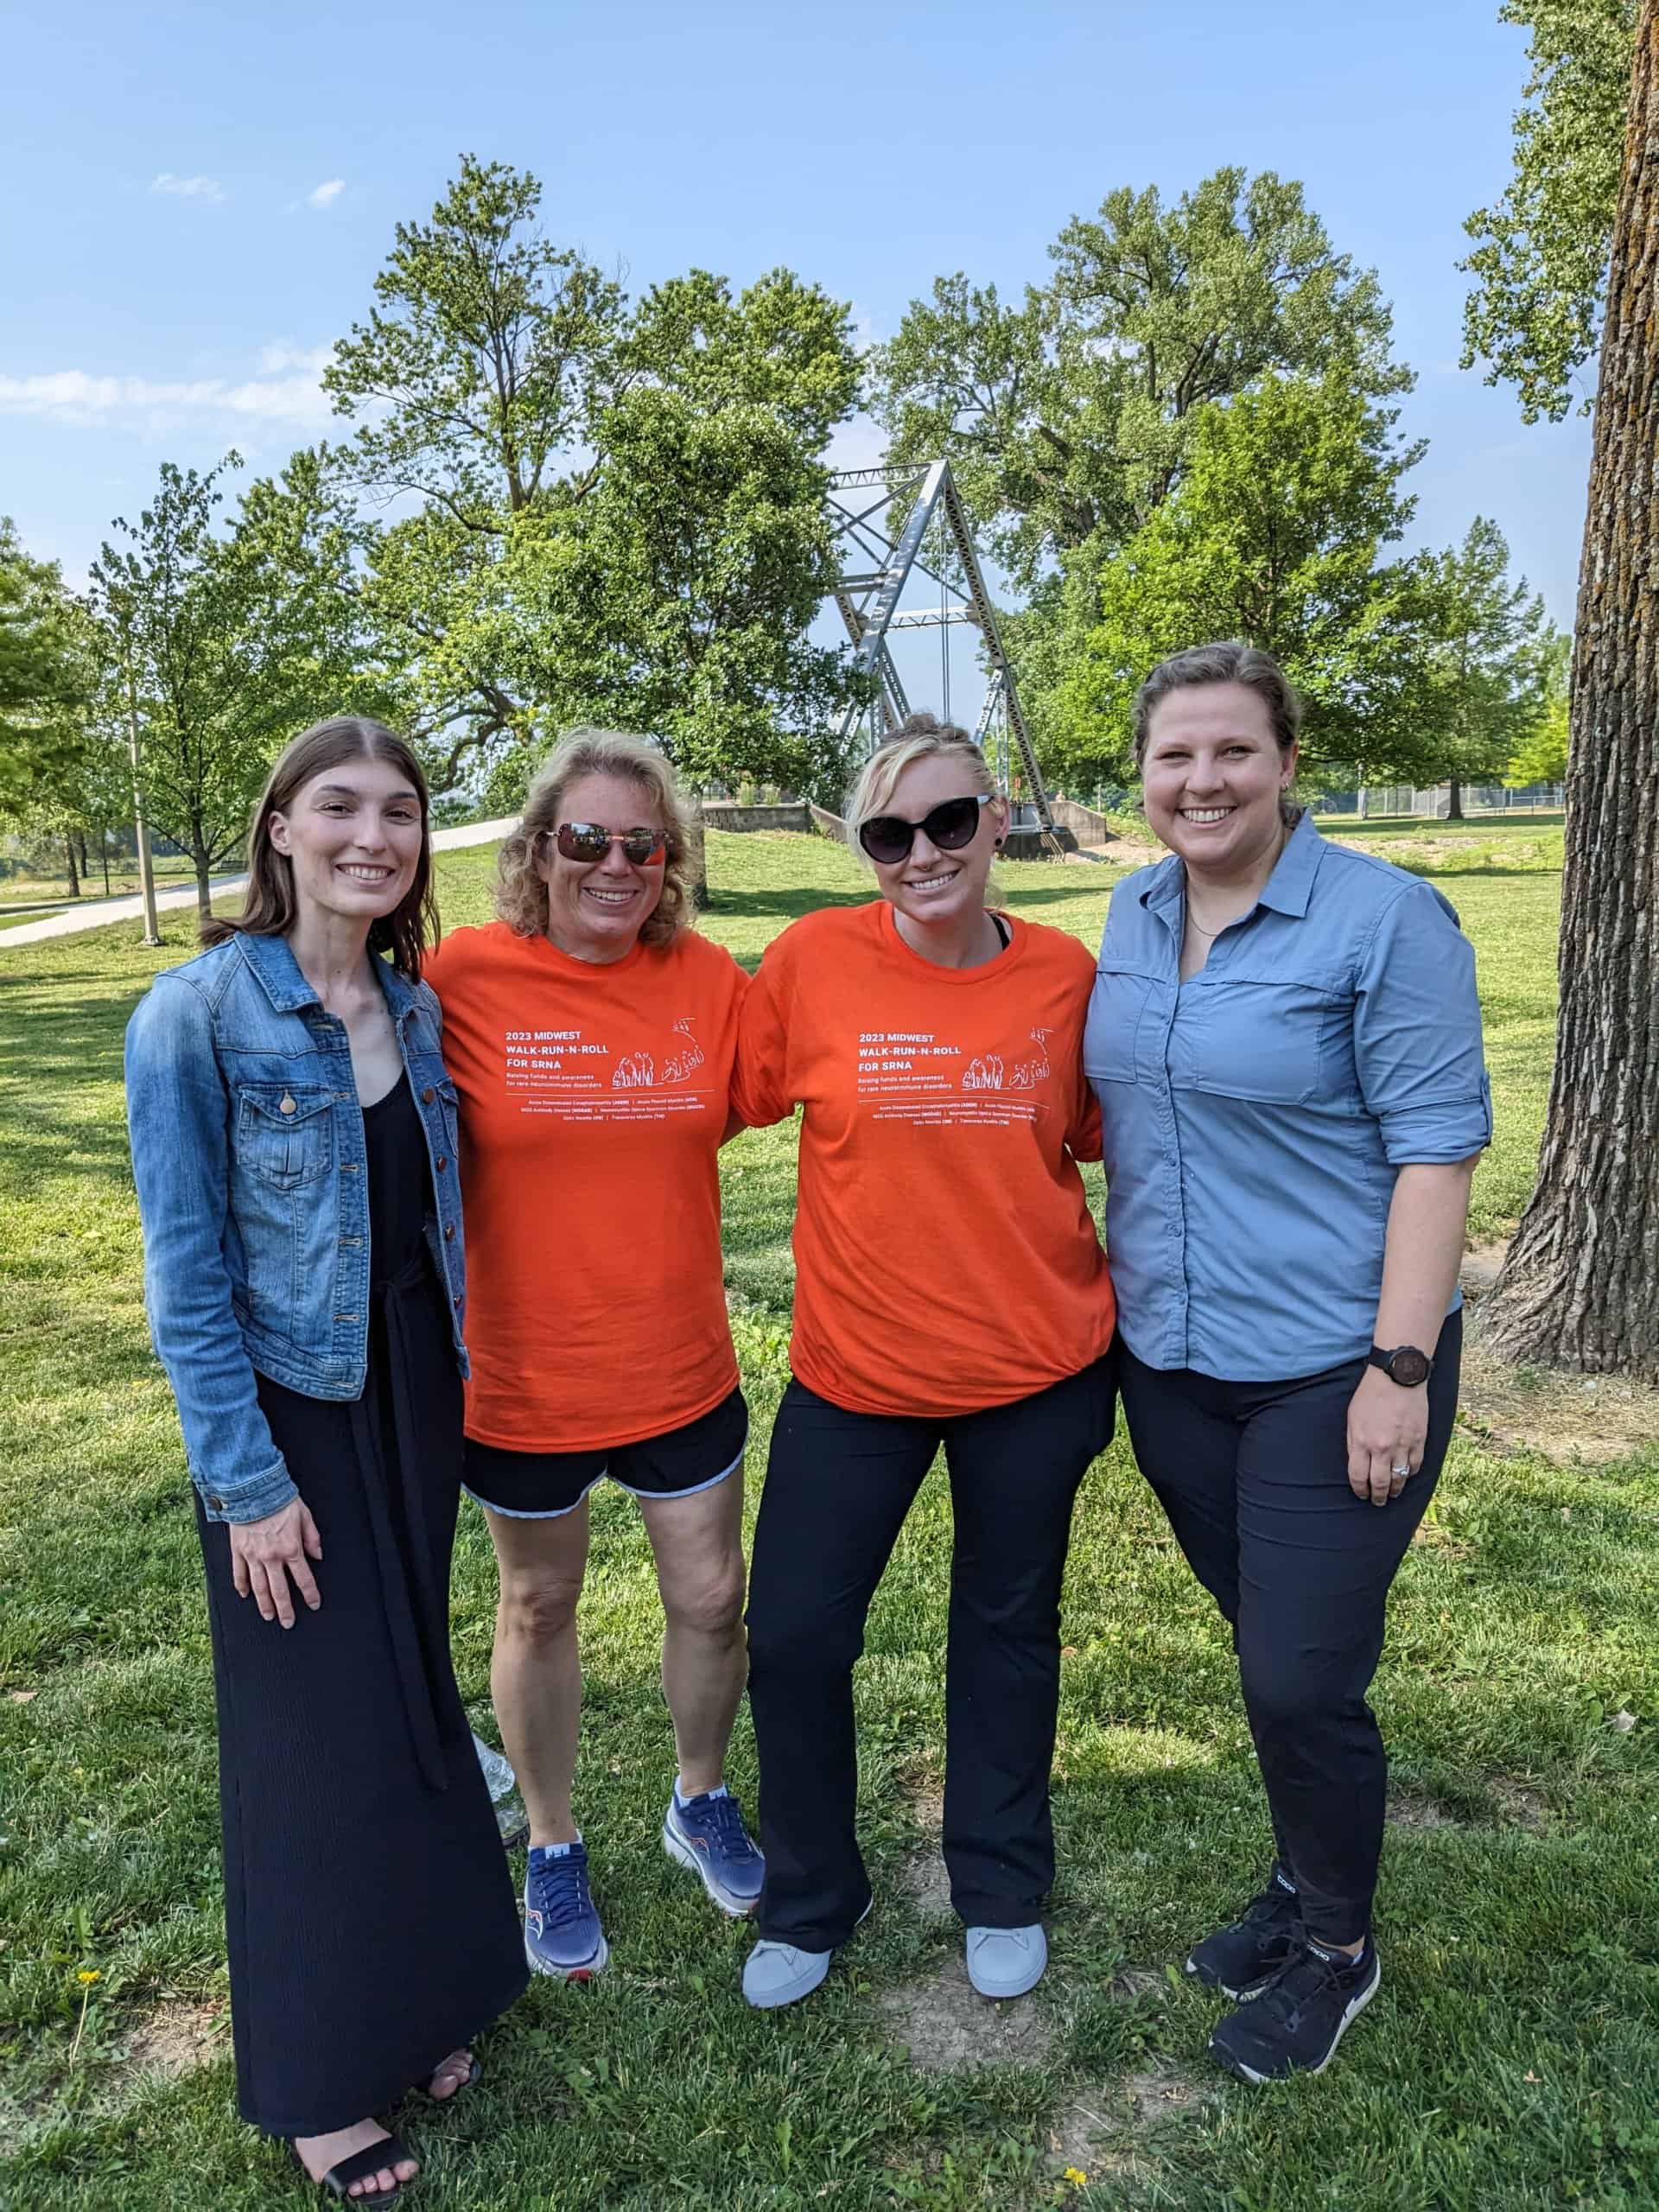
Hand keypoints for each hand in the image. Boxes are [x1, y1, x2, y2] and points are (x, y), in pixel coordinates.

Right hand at [228, 1497, 322, 1626]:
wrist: (253, 1489)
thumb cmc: (281, 1500)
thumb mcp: (305, 1516)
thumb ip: (312, 1537)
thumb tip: (318, 1555)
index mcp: (291, 1549)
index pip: (303, 1578)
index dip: (310, 1594)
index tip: (314, 1604)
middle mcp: (272, 1557)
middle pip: (279, 1590)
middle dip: (285, 1609)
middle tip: (288, 1623)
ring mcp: (253, 1556)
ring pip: (259, 1587)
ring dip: (264, 1604)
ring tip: (268, 1616)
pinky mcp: (238, 1551)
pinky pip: (239, 1573)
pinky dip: (242, 1586)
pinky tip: (245, 1596)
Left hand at [1345, 1366, 1428, 1508]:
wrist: (1398, 1377)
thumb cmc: (1371, 1395)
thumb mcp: (1352, 1418)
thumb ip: (1353, 1442)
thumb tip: (1356, 1462)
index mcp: (1361, 1442)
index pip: (1358, 1476)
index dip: (1360, 1489)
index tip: (1361, 1494)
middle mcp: (1382, 1448)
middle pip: (1379, 1483)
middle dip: (1377, 1496)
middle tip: (1377, 1502)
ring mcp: (1402, 1446)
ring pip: (1399, 1478)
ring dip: (1395, 1490)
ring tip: (1392, 1494)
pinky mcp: (1419, 1441)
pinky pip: (1415, 1466)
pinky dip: (1410, 1474)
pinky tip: (1406, 1476)